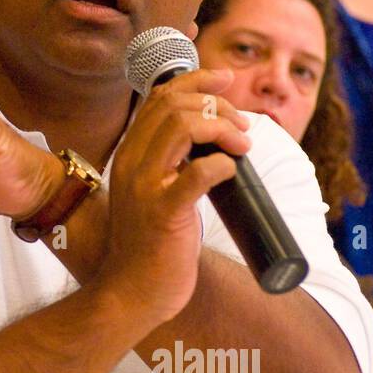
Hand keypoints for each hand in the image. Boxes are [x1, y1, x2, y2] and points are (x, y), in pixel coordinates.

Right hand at [90, 68, 251, 326]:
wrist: (131, 293)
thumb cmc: (150, 246)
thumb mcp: (153, 194)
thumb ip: (169, 166)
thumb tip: (211, 141)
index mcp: (129, 155)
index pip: (158, 98)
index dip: (194, 80)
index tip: (223, 79)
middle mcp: (131, 164)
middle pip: (172, 105)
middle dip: (216, 104)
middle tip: (242, 126)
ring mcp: (144, 188)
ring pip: (182, 127)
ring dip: (222, 127)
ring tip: (242, 145)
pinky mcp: (163, 214)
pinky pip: (196, 174)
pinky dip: (220, 165)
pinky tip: (231, 170)